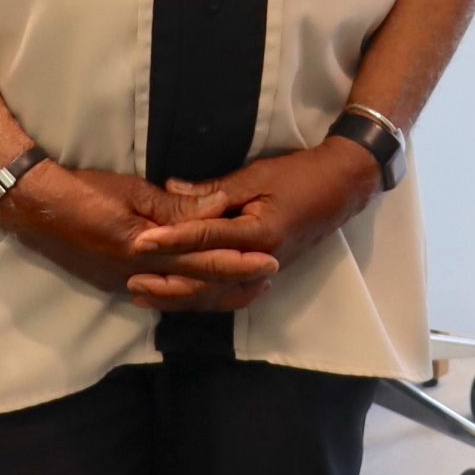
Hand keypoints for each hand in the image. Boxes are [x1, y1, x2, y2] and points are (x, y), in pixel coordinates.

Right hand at [0, 162, 278, 299]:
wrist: (37, 210)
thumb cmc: (85, 191)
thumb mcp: (134, 190)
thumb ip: (177, 206)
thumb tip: (219, 207)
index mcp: (145, 247)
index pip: (202, 258)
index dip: (237, 262)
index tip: (268, 260)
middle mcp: (139, 274)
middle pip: (197, 284)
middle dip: (235, 284)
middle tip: (270, 280)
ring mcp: (127, 284)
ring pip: (182, 296)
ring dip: (216, 295)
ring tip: (247, 290)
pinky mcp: (117, 285)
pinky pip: (162, 297)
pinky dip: (188, 299)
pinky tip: (203, 297)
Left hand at [128, 141, 380, 309]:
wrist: (342, 187)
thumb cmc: (300, 175)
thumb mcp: (256, 175)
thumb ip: (213, 190)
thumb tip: (171, 188)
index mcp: (259, 234)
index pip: (206, 239)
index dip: (171, 240)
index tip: (139, 242)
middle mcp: (261, 262)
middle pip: (207, 281)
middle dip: (168, 284)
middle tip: (132, 283)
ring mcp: (265, 273)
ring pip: (217, 295)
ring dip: (181, 298)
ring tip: (145, 296)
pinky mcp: (266, 274)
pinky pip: (230, 294)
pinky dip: (204, 299)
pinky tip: (182, 299)